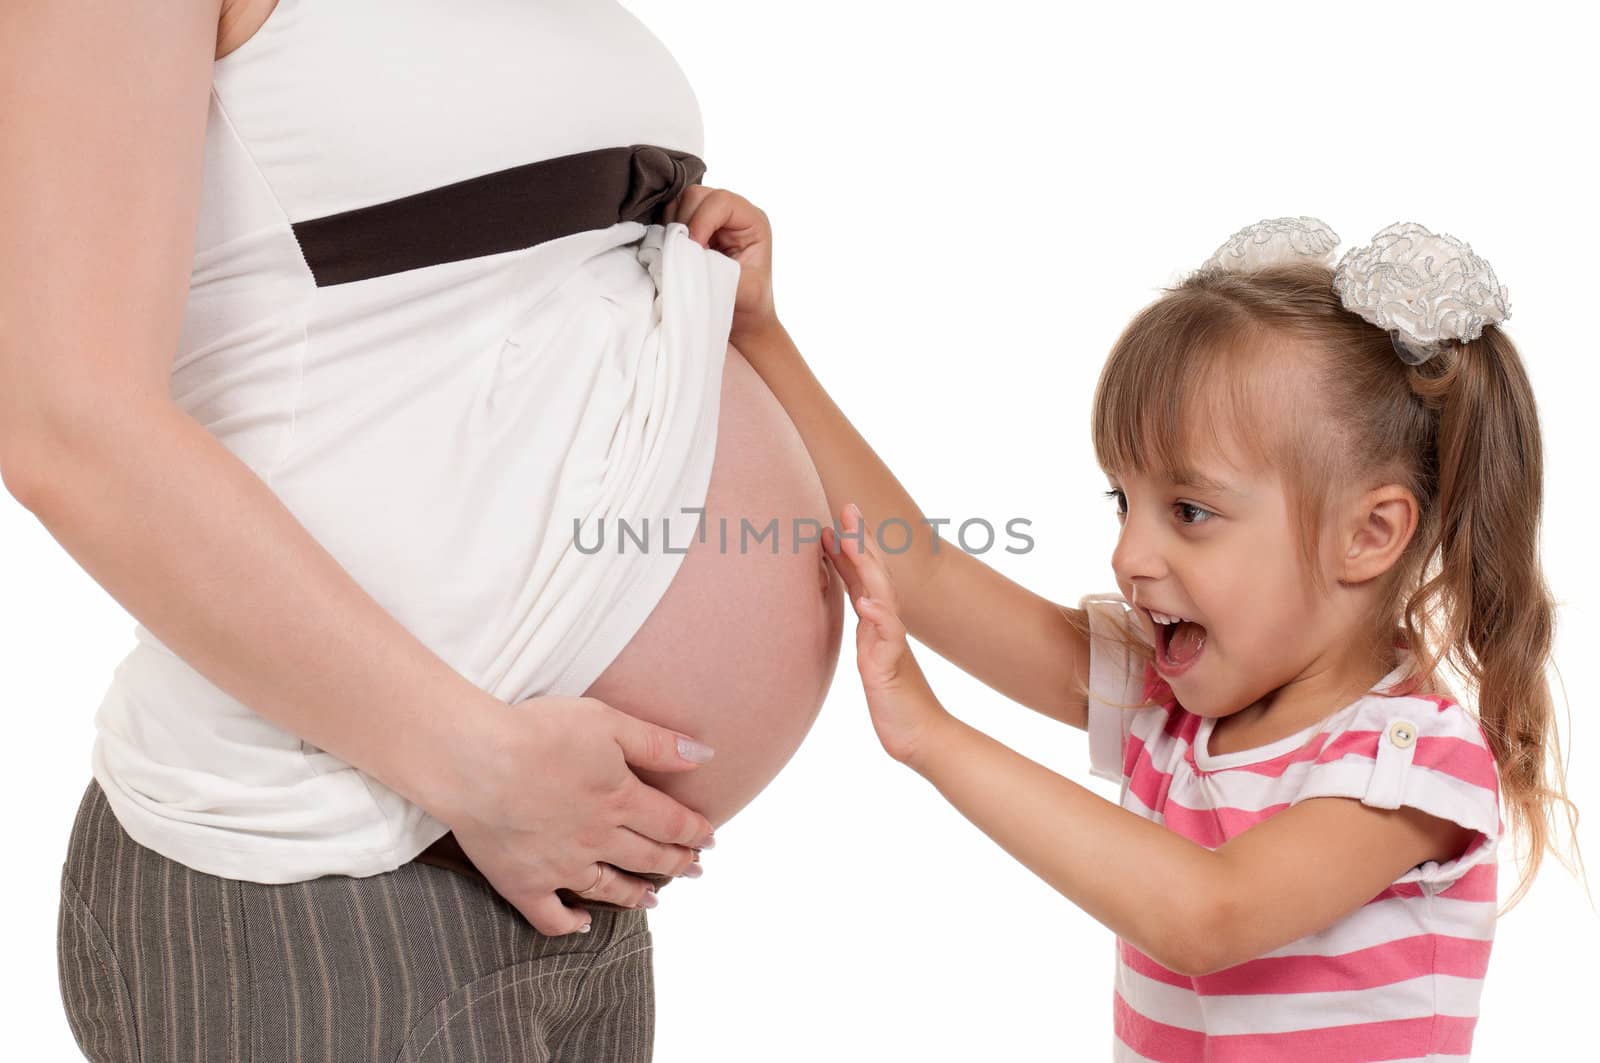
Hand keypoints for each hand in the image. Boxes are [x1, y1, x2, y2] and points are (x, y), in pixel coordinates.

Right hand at [438, 695, 717, 935]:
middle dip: (677, 863)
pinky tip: (584, 923)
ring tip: (654, 899)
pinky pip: (551, 916)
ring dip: (636, 895)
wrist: (476, 760)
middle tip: (695, 869)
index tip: (710, 839)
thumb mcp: (607, 721)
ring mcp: (561, 866)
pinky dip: (570, 924)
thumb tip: (706, 755)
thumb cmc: (539, 732)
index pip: (671, 822)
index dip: (695, 832)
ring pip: (609, 888)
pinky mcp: (523, 883)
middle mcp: (597, 839)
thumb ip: (657, 742)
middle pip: (648, 857)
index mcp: (620, 799)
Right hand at [665, 185, 777, 340]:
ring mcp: (710, 218)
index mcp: (752, 221)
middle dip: (684, 223)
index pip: (721, 201)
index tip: (695, 249)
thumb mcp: (743, 291)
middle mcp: (732, 213)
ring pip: (679, 203)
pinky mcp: (693, 227)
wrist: (742, 320)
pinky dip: (665, 232)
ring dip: (672, 227)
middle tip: (684, 255)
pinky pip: (669, 216)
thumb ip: (719, 270)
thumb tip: (689, 254)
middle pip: (696, 196)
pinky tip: (673, 253)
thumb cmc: (749, 306)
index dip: (702, 221)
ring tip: (680, 256)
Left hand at [821, 502, 953, 765]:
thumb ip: (869, 633)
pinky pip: (887, 641)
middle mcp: (885, 629)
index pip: (862, 581)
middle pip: (874, 578)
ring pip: (881, 599)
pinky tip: (868, 604)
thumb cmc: (896, 702)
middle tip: (848, 509)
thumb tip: (862, 607)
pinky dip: (879, 619)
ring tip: (853, 541)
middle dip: (860, 542)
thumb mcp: (874, 660)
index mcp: (877, 626)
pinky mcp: (891, 669)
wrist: (920, 738)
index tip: (833, 523)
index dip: (848, 551)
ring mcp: (890, 646)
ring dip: (868, 568)